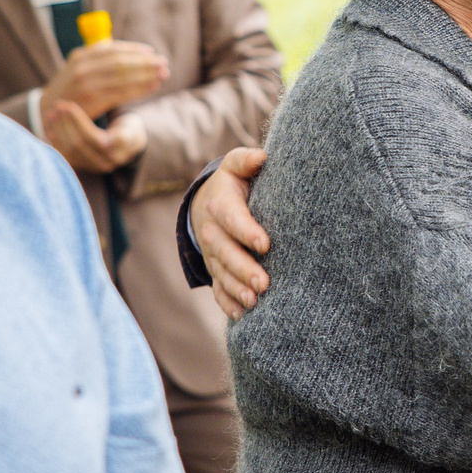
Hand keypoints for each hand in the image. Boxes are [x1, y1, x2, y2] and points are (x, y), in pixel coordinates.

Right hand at [44, 39, 169, 119]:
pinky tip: (152, 88)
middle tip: (164, 64)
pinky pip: (120, 93)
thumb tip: (131, 52)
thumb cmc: (70, 91)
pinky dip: (139, 89)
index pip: (113, 50)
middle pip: (120, 62)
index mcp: (81, 56)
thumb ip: (100, 60)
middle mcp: (82, 67)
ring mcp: (85, 84)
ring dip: (146, 75)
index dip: (135, 50)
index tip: (152, 53)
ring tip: (163, 75)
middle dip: (145, 62)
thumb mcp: (79, 69)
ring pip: (123, 77)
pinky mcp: (90, 101)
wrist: (46, 113)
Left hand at [46, 101, 148, 173]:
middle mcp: (108, 161)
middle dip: (66, 123)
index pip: (94, 138)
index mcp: (120, 148)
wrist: (127, 148)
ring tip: (53, 114)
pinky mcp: (85, 168)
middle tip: (59, 106)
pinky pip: (67, 156)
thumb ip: (121, 129)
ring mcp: (95, 166)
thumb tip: (107, 120)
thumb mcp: (130, 125)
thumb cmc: (127, 129)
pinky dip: (57, 141)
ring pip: (71, 151)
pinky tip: (51, 127)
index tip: (69, 105)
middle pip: (80, 144)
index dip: (78, 122)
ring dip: (59, 131)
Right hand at [191, 147, 269, 318]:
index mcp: (220, 205)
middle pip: (224, 252)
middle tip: (263, 283)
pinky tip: (241, 315)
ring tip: (255, 301)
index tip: (265, 243)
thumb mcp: (235, 166)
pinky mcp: (215, 269)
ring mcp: (211, 253)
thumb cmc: (232, 183)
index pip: (232, 219)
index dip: (246, 231)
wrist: (206, 203)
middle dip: (242, 268)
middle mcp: (212, 232)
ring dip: (236, 289)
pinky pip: (218, 289)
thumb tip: (263, 157)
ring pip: (221, 274)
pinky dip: (228, 303)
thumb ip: (246, 161)